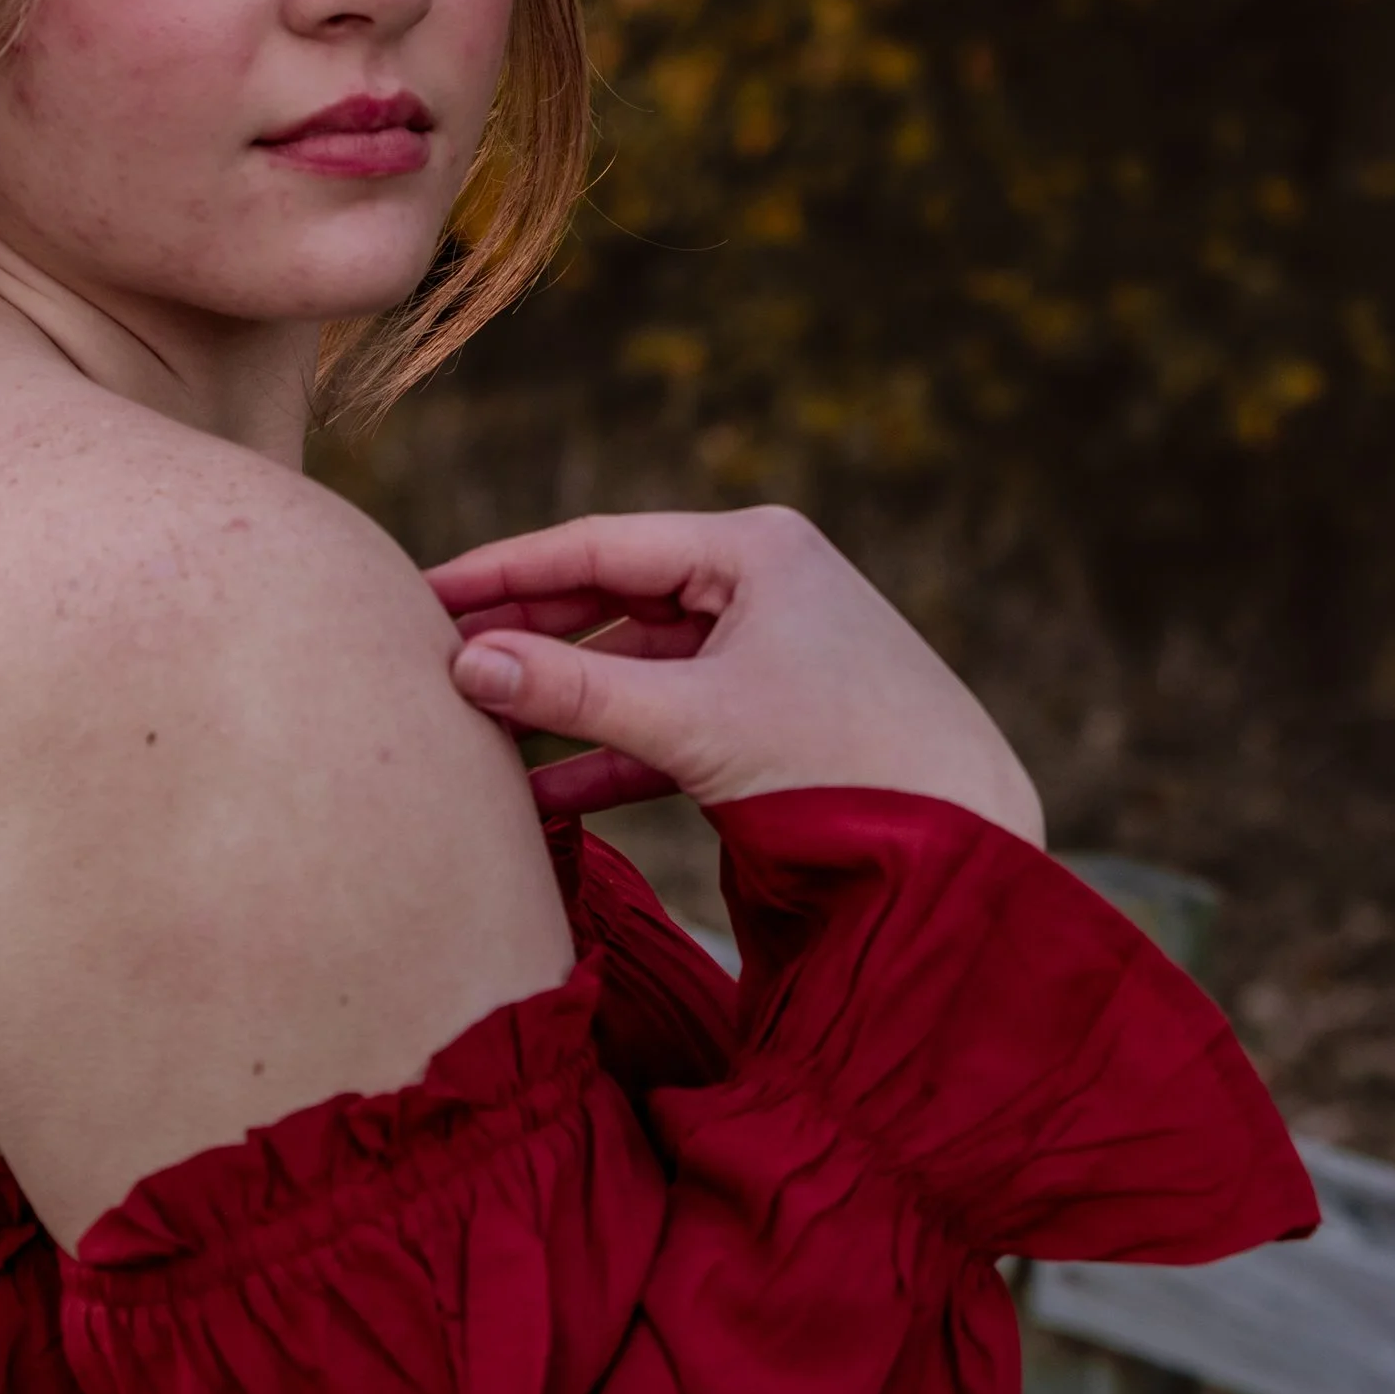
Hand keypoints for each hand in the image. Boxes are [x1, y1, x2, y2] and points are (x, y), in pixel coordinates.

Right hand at [426, 506, 1044, 844]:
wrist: (974, 848)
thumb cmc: (847, 764)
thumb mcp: (694, 723)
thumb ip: (575, 692)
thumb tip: (465, 665)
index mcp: (755, 548)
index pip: (596, 545)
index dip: (502, 572)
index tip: (420, 593)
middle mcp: (762, 584)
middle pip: (610, 600)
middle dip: (525, 638)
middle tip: (428, 660)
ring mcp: (770, 651)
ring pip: (636, 667)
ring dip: (562, 703)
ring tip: (470, 730)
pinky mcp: (775, 717)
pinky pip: (670, 723)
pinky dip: (612, 752)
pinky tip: (542, 791)